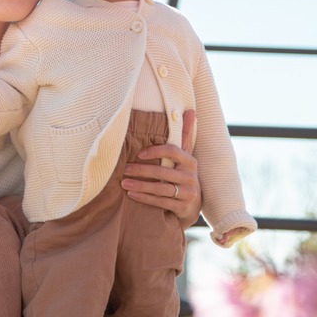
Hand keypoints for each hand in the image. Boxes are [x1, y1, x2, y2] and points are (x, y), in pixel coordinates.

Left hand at [121, 109, 201, 226]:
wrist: (193, 205)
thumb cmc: (183, 174)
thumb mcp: (186, 155)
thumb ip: (185, 134)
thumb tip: (190, 110)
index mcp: (190, 161)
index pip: (173, 151)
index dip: (156, 151)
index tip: (139, 153)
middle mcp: (191, 176)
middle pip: (163, 171)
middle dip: (142, 170)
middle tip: (124, 169)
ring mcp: (188, 193)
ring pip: (161, 188)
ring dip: (140, 185)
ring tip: (124, 183)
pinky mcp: (183, 207)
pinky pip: (161, 202)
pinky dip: (145, 198)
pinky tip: (131, 194)